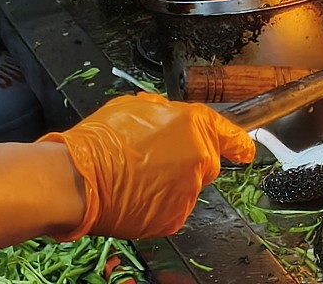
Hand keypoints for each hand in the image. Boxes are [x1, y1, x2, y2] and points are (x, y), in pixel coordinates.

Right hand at [40, 93, 254, 240]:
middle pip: (207, 162)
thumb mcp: (135, 107)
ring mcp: (189, 189)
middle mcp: (199, 156)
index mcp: (193, 124)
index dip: (238, 142)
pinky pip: (174, 208)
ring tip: (137, 177)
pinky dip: (160, 204)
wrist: (78, 177)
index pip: (229, 133)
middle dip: (188, 162)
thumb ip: (165, 113)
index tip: (245, 150)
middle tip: (154, 162)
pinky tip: (137, 195)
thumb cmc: (101, 141)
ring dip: (171, 183)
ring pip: (188, 186)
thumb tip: (170, 117)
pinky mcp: (175, 215)